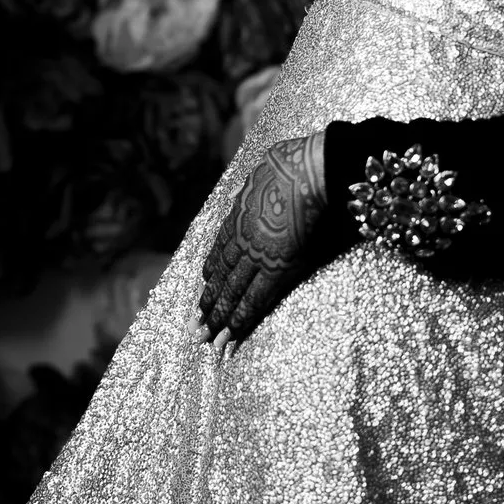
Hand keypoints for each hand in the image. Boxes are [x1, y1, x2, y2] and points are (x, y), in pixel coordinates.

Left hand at [199, 129, 332, 347]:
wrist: (309, 170)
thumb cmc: (295, 164)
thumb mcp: (260, 171)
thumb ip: (250, 187)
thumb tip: (240, 190)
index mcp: (239, 215)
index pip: (220, 252)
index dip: (212, 273)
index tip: (204, 288)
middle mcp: (242, 239)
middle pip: (221, 277)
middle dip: (208, 305)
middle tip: (194, 328)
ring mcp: (257, 255)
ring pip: (232, 292)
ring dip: (219, 318)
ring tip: (205, 339)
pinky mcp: (277, 268)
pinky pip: (256, 298)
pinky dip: (242, 318)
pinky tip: (231, 333)